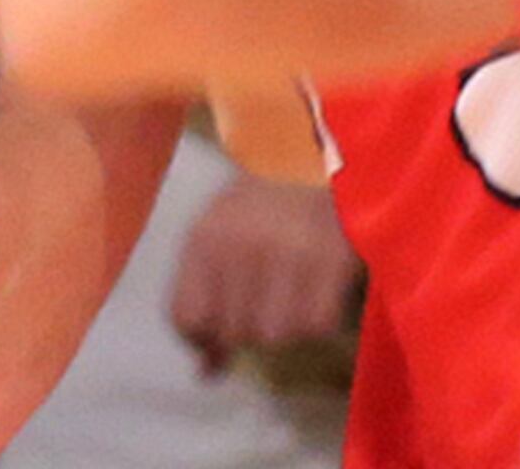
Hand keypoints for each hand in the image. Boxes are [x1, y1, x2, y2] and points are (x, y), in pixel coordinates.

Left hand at [168, 168, 359, 372]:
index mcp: (206, 233)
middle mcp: (242, 243)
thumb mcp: (223, 231)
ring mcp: (288, 251)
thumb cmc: (269, 193)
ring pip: (274, 336)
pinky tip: (322, 284)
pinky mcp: (332, 257)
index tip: (224, 320)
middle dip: (251, 322)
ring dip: (287, 322)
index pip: (186, 318)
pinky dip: (321, 315)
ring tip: (296, 287)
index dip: (205, 332)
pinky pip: (316, 325)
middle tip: (270, 290)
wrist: (330, 146)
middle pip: (233, 332)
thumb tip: (206, 372)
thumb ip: (206, 297)